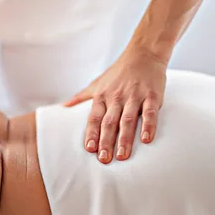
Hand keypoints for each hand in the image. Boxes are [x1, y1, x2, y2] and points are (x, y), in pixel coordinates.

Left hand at [64, 48, 166, 163]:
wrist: (143, 54)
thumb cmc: (118, 72)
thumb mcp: (97, 83)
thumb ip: (81, 97)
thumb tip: (63, 107)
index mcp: (102, 96)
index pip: (94, 118)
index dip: (91, 133)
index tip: (89, 149)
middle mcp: (116, 97)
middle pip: (109, 122)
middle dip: (106, 142)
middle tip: (104, 160)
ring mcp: (134, 96)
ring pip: (127, 120)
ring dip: (125, 139)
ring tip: (122, 156)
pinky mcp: (152, 95)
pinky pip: (150, 112)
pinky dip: (148, 125)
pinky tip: (146, 140)